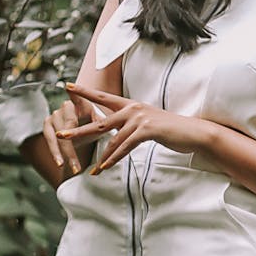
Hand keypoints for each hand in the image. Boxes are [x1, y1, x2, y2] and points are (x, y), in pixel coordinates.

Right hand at [43, 91, 102, 175]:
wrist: (84, 134)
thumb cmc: (97, 127)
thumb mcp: (104, 124)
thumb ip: (107, 123)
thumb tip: (120, 125)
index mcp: (81, 104)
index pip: (79, 97)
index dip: (75, 92)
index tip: (68, 87)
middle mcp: (65, 107)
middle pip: (68, 125)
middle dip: (72, 143)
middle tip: (78, 158)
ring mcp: (54, 115)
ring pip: (57, 136)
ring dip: (65, 153)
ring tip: (74, 167)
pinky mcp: (47, 125)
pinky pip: (50, 141)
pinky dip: (56, 153)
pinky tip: (60, 164)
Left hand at [56, 83, 210, 173]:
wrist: (193, 132)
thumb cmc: (172, 129)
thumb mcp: (148, 123)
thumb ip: (132, 125)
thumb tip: (119, 131)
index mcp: (132, 105)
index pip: (103, 97)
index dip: (85, 92)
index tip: (68, 86)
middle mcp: (133, 109)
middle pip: (100, 120)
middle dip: (80, 129)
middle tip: (61, 133)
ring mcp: (140, 118)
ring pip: (112, 139)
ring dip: (101, 157)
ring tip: (89, 168)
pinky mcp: (147, 130)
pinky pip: (125, 147)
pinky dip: (114, 159)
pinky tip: (105, 168)